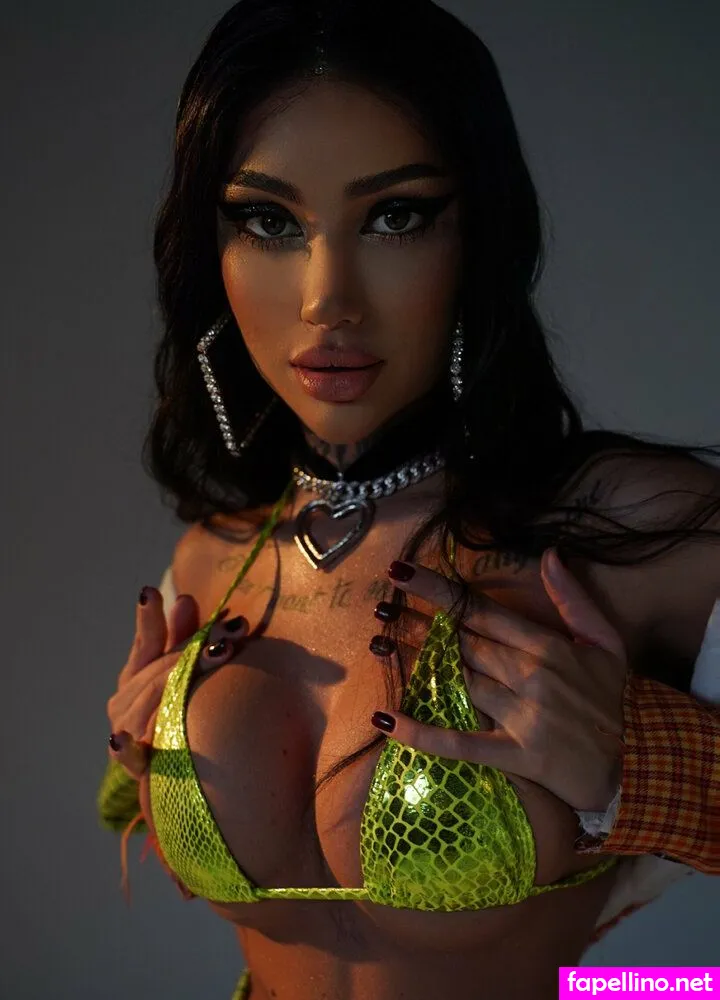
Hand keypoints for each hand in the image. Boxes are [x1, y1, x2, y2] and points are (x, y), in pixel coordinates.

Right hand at [106, 586, 247, 778]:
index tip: (151, 592)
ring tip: (222, 651)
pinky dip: (126, 746)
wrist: (187, 782)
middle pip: (160, 668)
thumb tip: (186, 598)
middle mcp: (125, 702)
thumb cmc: (188, 718)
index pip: (146, 642)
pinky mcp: (135, 765)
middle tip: (232, 627)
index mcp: (137, 676)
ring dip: (186, 674)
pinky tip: (123, 737)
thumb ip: (185, 639)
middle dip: (195, 644)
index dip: (149, 618)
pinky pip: (130, 755)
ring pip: (155, 697)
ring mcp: (126, 732)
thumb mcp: (186, 674)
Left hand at [370, 549, 628, 812]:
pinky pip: (461, 742)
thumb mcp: (605, 641)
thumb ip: (573, 598)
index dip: (439, 592)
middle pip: (464, 644)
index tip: (401, 575)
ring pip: (461, 682)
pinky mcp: (514, 755)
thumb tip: (549, 554)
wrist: (634, 764)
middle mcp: (532, 677)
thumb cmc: (614, 699)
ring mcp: (522, 717)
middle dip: (424, 626)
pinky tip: (389, 720)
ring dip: (426, 667)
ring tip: (382, 647)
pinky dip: (423, 734)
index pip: (482, 612)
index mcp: (548, 647)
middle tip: (384, 611)